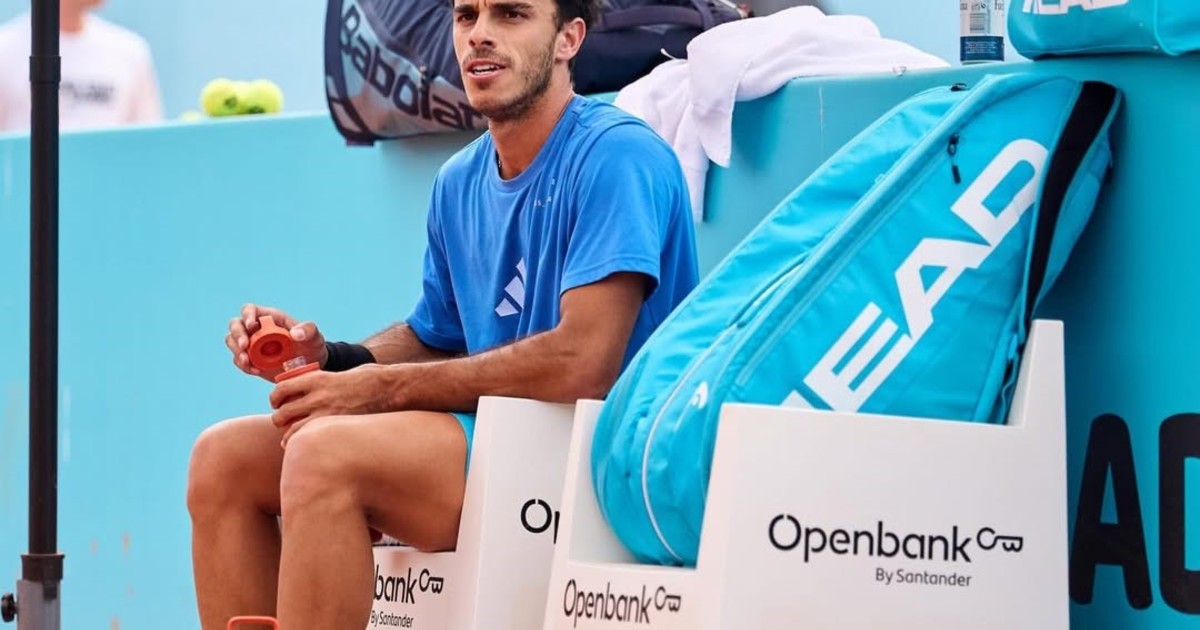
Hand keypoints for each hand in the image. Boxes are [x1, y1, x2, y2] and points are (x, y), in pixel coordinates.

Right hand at [226, 303, 328, 381]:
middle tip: (244, 346)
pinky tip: (256, 371)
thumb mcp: (314, 337)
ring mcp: (251, 345)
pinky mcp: (251, 360)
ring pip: (232, 342)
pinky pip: (239, 360)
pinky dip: (243, 365)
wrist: (310, 365)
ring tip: (248, 362)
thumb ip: (308, 330)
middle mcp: (256, 329)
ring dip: (236, 352)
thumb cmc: (311, 345)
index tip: (251, 326)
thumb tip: (295, 333)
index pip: (250, 310)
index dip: (247, 315)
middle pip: (235, 325)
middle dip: (237, 335)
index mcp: (269, 318)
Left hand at [270, 366, 392, 447]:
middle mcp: (318, 396)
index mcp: (317, 378)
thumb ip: (323, 383)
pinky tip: (305, 446)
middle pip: (282, 412)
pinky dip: (302, 444)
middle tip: (283, 422)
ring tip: (289, 438)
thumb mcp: (340, 373)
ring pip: (291, 430)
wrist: (390, 388)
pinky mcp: (336, 427)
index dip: (275, 397)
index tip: (277, 402)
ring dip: (287, 435)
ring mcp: (327, 413)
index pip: (282, 388)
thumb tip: (309, 392)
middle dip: (279, 419)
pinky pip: (309, 439)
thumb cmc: (369, 379)